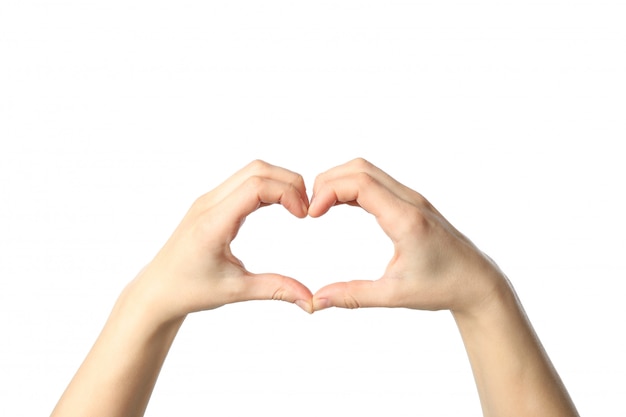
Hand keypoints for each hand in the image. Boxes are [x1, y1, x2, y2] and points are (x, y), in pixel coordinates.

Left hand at [129, 160, 313, 321]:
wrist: (157, 290)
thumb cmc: (189, 290)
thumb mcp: (236, 291)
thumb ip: (276, 289)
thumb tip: (311, 301)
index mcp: (213, 223)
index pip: (256, 186)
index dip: (287, 193)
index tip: (304, 215)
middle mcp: (209, 203)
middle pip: (257, 170)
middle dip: (289, 182)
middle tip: (306, 209)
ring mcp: (208, 200)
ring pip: (251, 171)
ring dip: (279, 182)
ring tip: (297, 208)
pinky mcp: (211, 203)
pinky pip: (243, 181)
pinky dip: (267, 187)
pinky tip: (280, 206)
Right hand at [309, 158, 505, 313]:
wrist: (477, 281)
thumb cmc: (442, 287)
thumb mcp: (394, 294)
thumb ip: (353, 296)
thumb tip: (316, 300)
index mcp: (406, 219)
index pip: (360, 183)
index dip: (328, 191)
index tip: (311, 214)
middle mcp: (410, 201)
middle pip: (360, 168)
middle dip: (328, 181)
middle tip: (311, 209)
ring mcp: (412, 198)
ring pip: (368, 171)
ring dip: (339, 181)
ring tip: (320, 207)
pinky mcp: (411, 202)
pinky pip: (376, 182)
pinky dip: (352, 187)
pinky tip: (339, 205)